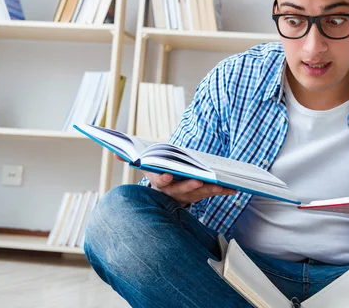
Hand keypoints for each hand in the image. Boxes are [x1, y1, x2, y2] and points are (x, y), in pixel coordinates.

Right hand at [113, 153, 236, 205]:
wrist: (166, 196)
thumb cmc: (157, 173)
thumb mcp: (144, 166)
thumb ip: (129, 159)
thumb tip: (115, 151)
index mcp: (159, 183)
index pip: (159, 181)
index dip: (162, 178)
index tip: (166, 175)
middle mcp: (173, 192)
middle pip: (182, 189)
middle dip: (190, 185)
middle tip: (198, 179)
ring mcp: (188, 196)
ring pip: (199, 193)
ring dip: (210, 189)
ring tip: (221, 184)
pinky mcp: (200, 196)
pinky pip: (212, 193)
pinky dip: (223, 191)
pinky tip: (234, 189)